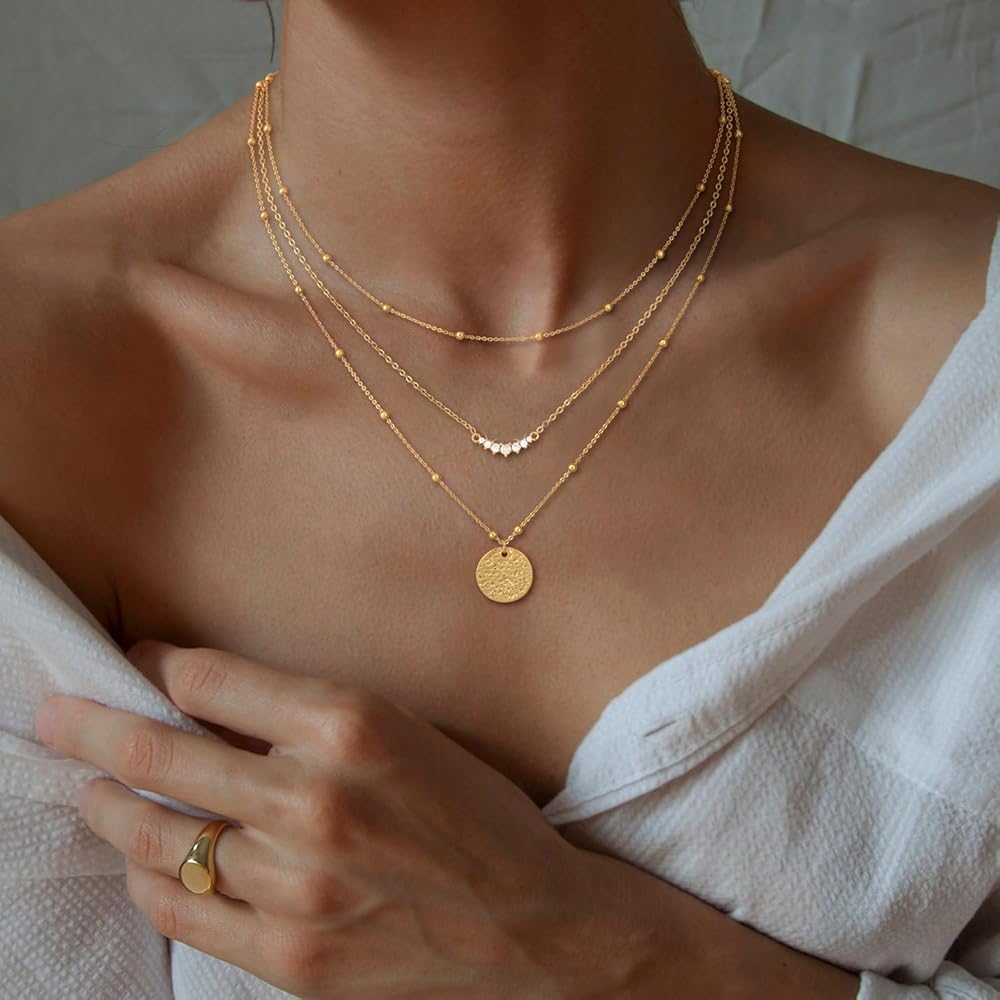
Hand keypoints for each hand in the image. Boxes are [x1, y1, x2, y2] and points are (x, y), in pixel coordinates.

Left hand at [32, 641, 643, 998]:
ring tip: (84, 786)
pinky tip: (138, 859)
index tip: (140, 661)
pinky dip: (148, 878)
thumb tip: (218, 703)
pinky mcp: (290, 956)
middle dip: (93, 723)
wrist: (531, 926)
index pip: (211, 681)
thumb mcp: (407, 733)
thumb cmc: (476, 816)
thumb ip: (310, 718)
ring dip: (108, 804)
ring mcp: (295, 883)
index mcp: (350, 724)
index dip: (160, 665)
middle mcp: (313, 797)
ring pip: (157, 836)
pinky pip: (183, 910)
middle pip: (161, 752)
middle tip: (56, 713)